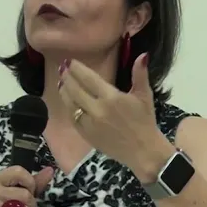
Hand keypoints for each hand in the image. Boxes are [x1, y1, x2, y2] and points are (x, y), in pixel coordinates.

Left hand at [57, 53, 165, 172]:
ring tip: (61, 82)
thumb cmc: (145, 121)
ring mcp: (90, 124)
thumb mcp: (145, 96)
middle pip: (75, 90)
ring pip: (70, 104)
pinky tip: (68, 101)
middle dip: (67, 77)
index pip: (88, 79)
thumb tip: (142, 55)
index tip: (70, 61)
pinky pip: (72, 118)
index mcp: (112, 98)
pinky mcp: (86, 135)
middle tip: (62, 68)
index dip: (77, 69)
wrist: (143, 151)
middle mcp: (98, 110)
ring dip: (64, 91)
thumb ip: (140, 74)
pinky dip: (68, 107)